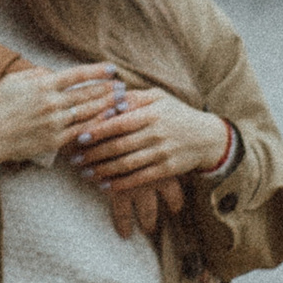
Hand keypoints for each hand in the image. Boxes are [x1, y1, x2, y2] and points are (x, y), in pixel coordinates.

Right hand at [0, 62, 124, 170]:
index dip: (97, 71)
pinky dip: (95, 125)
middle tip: (122, 86)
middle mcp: (52, 102)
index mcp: (43, 85)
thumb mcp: (12, 82)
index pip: (77, 75)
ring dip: (106, 105)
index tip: (112, 68)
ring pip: (88, 112)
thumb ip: (34, 75)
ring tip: (120, 101)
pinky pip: (80, 131)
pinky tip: (106, 121)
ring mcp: (55, 122)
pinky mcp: (54, 140)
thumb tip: (50, 73)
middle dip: (107, 89)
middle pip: (87, 93)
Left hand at [68, 84, 229, 199]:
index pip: (119, 122)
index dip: (98, 130)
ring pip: (127, 164)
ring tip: (85, 173)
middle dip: (94, 154)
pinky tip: (105, 185)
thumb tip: (109, 99)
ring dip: (103, 170)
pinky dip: (121, 183)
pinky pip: (139, 178)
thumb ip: (133, 98)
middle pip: (119, 145)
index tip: (79, 137)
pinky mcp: (167, 170)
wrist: (207, 137)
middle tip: (75, 159)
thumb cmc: (176, 113)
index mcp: (152, 112)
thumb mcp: (158, 97)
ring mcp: (162, 152)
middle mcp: (156, 132)